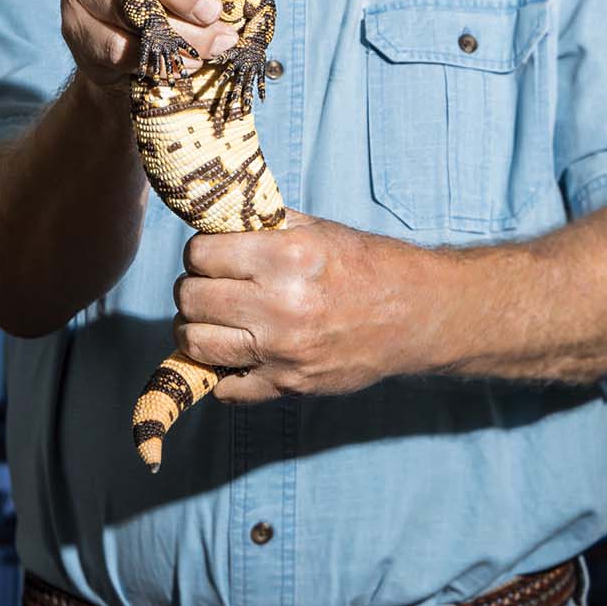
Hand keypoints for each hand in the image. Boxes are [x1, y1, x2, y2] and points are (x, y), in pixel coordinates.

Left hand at [172, 208, 422, 404]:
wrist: (416, 315)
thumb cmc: (366, 265)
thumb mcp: (317, 230)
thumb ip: (263, 225)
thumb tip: (213, 217)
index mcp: (288, 257)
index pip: (201, 253)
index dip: (201, 252)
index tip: (212, 255)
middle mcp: (281, 305)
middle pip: (190, 298)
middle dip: (194, 288)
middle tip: (211, 286)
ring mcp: (282, 351)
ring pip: (195, 342)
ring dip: (195, 329)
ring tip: (213, 320)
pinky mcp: (288, 385)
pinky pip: (225, 388)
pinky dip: (220, 372)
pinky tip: (235, 353)